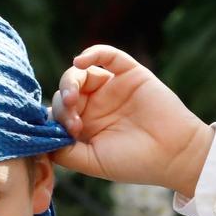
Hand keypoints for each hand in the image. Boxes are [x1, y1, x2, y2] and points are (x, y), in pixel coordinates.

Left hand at [51, 47, 214, 197]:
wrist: (174, 155)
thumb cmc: (135, 163)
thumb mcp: (93, 162)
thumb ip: (65, 152)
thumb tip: (41, 138)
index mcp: (85, 125)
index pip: (58, 112)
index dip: (56, 120)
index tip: (68, 135)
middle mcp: (96, 104)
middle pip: (65, 91)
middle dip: (63, 104)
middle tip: (74, 122)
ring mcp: (111, 87)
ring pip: (80, 72)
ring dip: (70, 82)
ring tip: (73, 99)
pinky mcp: (129, 73)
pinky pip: (107, 54)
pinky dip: (93, 52)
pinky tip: (81, 61)